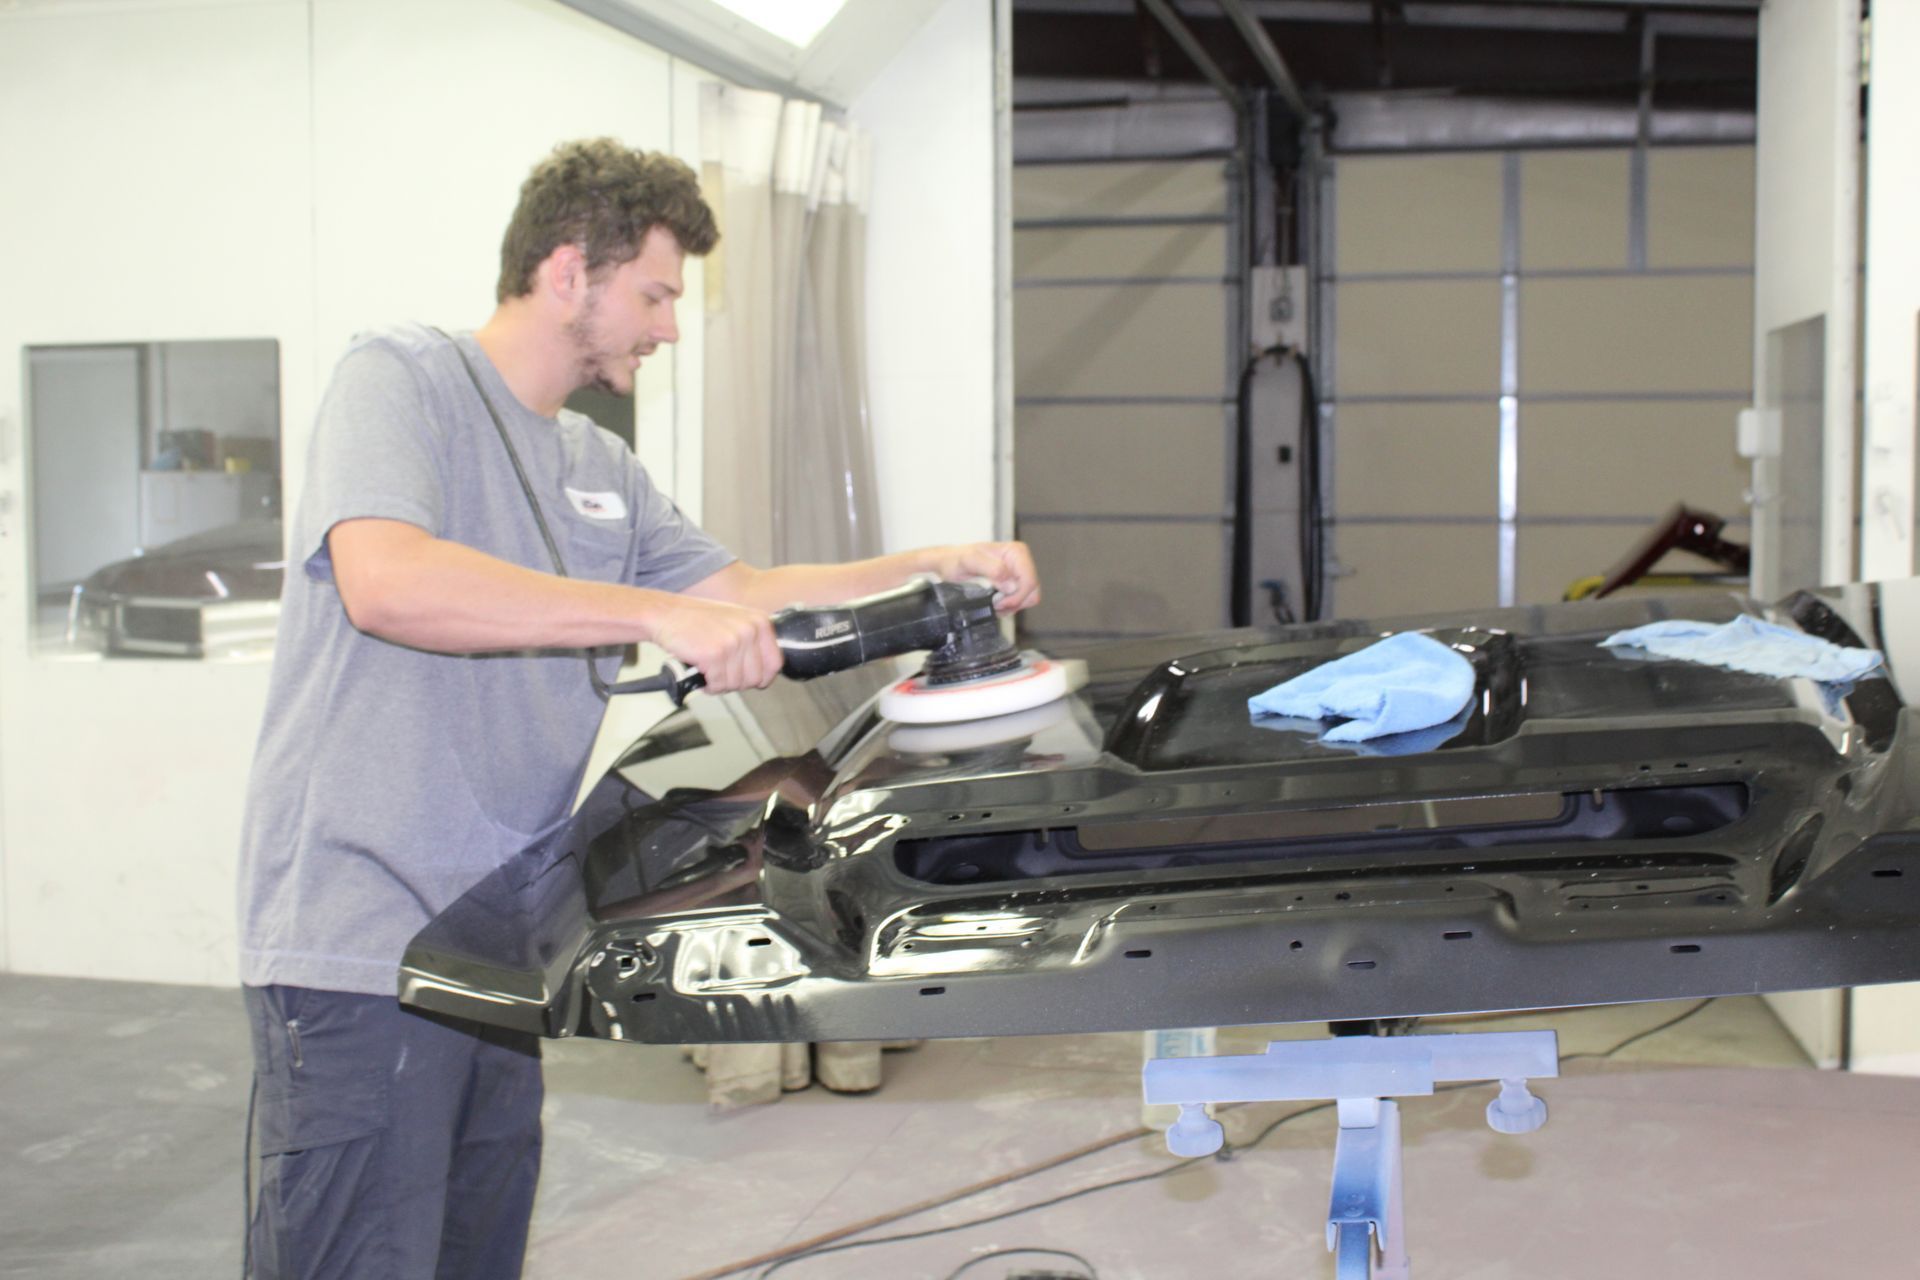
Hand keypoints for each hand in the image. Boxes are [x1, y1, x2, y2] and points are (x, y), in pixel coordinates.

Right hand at [647, 595, 782, 693]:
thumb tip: (764, 669)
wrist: (665, 613)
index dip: (762, 677)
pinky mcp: (714, 655)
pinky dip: (708, 685)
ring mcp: (733, 642)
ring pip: (736, 684)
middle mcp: (749, 630)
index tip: (751, 680)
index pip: (775, 663)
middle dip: (737, 682)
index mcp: (759, 621)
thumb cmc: (696, 618)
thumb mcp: (735, 620)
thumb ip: (753, 640)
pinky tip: (702, 675)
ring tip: (709, 672)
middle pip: (755, 678)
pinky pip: (718, 684)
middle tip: (722, 675)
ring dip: (721, 684)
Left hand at [931, 541, 1040, 614]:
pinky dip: (1008, 607)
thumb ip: (992, 569)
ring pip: (1028, 599)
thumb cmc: (957, 560)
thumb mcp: (970, 561)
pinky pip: (1020, 602)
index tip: (999, 601)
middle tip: (995, 602)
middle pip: (1032, 591)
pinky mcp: (1013, 585)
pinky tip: (994, 602)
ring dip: (1010, 606)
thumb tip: (1010, 584)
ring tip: (993, 601)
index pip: (1030, 580)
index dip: (1017, 596)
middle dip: (1014, 602)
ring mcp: (1018, 574)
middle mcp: (1021, 562)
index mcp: (1016, 552)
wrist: (949, 566)